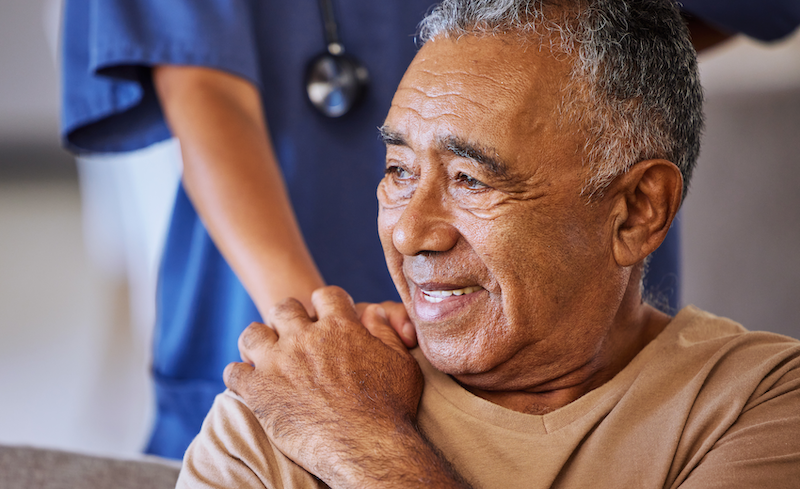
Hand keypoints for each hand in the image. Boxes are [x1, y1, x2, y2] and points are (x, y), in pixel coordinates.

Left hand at [224, 286, 425, 485]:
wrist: (367, 447)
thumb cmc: (390, 409)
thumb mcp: (401, 363)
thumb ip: (386, 333)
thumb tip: (373, 313)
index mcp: (341, 327)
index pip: (326, 295)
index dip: (326, 304)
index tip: (325, 317)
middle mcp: (306, 337)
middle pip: (285, 308)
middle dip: (288, 318)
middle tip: (293, 337)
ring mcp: (279, 362)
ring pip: (253, 333)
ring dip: (258, 342)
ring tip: (265, 356)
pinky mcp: (259, 390)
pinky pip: (234, 372)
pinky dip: (239, 376)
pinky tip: (249, 384)